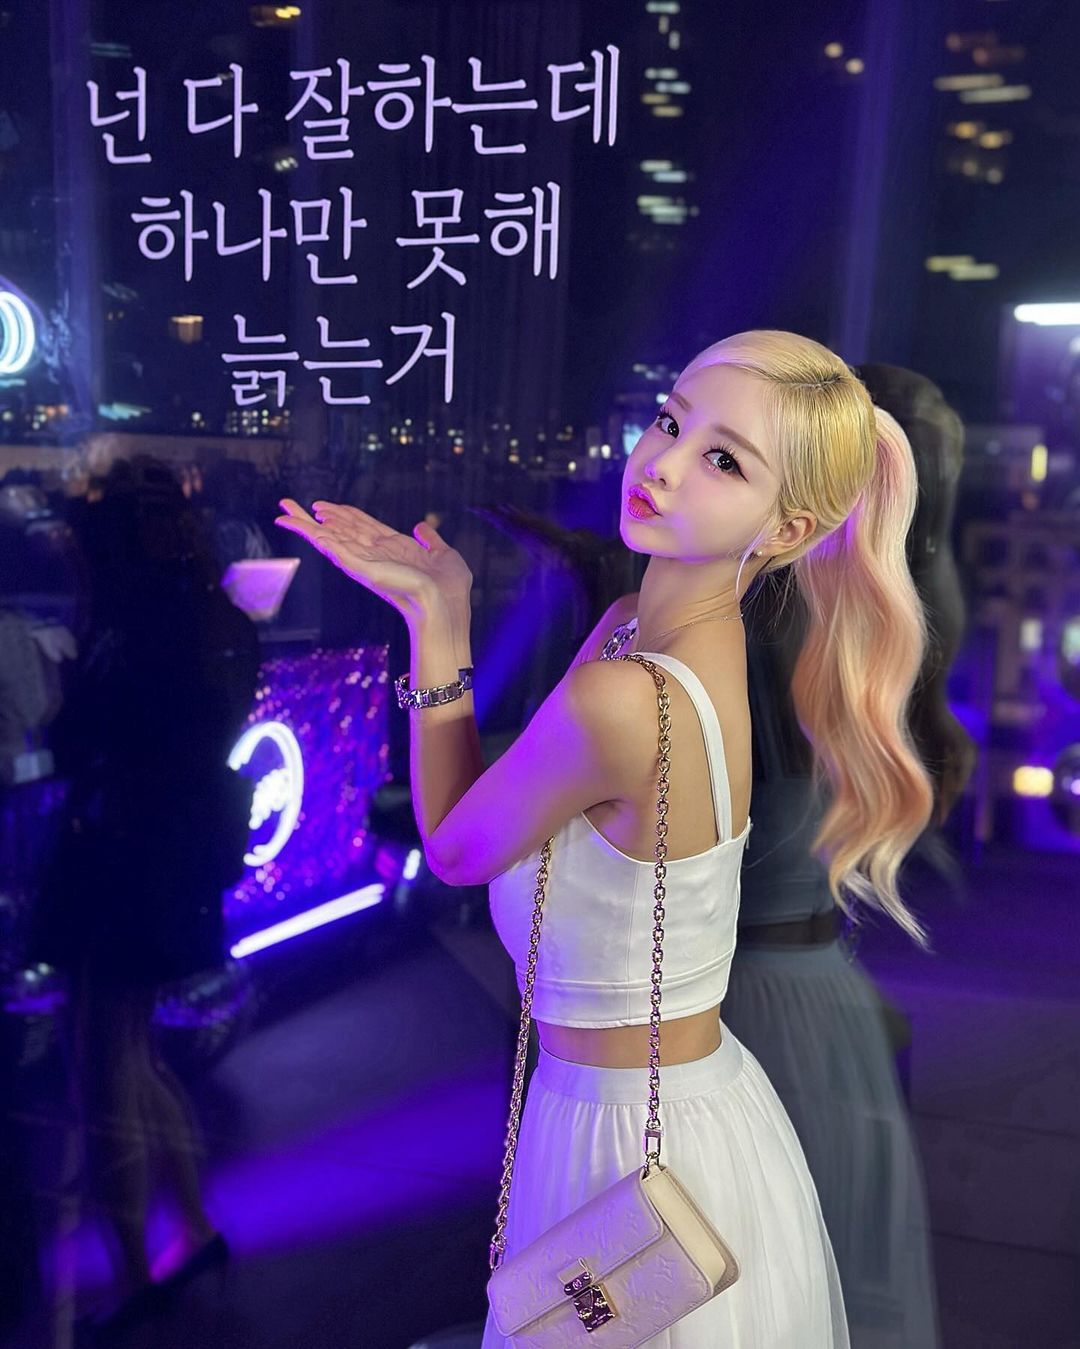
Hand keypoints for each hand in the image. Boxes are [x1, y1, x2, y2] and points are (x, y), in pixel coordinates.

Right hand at [273, 498, 472, 620]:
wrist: (447, 606)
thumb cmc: (450, 589)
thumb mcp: (444, 554)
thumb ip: (431, 539)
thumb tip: (420, 526)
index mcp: (392, 548)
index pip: (359, 525)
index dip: (340, 513)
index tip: (321, 506)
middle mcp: (374, 554)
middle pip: (337, 529)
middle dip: (312, 517)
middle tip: (287, 505)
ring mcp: (366, 562)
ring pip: (329, 538)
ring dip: (306, 524)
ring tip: (284, 511)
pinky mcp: (363, 569)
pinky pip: (335, 549)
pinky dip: (318, 536)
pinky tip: (304, 526)